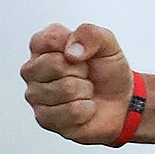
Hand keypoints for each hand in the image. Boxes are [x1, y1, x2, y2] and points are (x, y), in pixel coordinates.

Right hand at [22, 22, 135, 144]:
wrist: (121, 103)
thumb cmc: (107, 72)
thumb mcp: (107, 44)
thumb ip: (90, 34)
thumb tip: (72, 50)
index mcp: (43, 46)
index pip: (50, 38)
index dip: (75, 46)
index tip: (83, 54)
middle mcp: (33, 70)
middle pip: (56, 64)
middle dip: (81, 71)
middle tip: (85, 75)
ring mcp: (35, 95)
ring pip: (66, 89)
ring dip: (85, 91)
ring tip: (84, 91)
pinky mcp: (44, 118)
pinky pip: (71, 111)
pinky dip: (86, 109)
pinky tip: (83, 107)